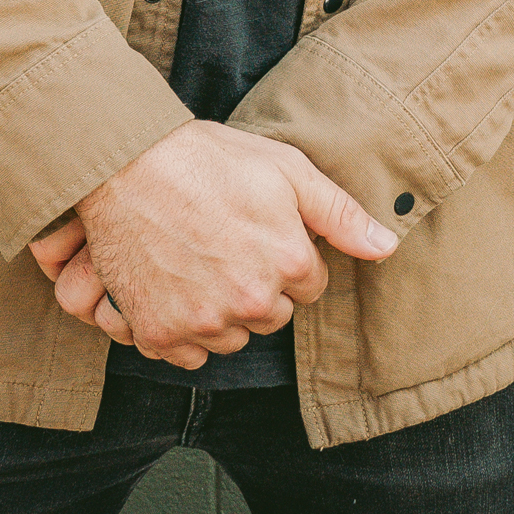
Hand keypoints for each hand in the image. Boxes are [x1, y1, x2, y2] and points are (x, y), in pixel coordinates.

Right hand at [30, 121, 395, 369]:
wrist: (126, 162)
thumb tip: (387, 246)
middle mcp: (251, 301)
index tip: (260, 228)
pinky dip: (185, 329)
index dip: (287, 253)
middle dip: (259, 284)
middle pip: (273, 315)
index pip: (310, 284)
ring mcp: (203, 322)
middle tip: (227, 240)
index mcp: (289, 261)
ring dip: (224, 311)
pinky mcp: (160, 333)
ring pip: (233, 337)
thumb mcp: (285, 168)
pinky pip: (189, 355)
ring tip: (200, 259)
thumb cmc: (208, 158)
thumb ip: (340, 213)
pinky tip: (176, 285)